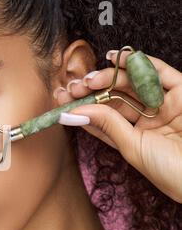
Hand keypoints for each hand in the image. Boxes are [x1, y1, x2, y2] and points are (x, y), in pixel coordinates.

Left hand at [55, 50, 181, 203]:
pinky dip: (139, 63)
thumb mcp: (131, 147)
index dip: (82, 106)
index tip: (62, 98)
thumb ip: (107, 124)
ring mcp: (163, 104)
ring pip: (132, 83)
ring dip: (109, 77)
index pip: (101, 116)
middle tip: (74, 87)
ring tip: (90, 79)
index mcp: (131, 134)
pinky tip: (117, 59)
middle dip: (92, 90)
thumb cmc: (168, 170)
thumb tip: (75, 111)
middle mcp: (145, 117)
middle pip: (114, 97)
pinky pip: (159, 73)